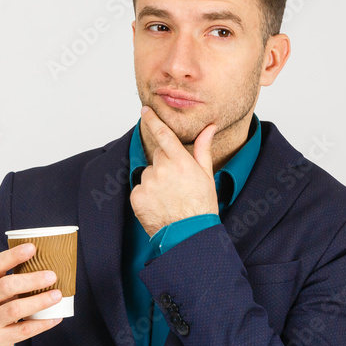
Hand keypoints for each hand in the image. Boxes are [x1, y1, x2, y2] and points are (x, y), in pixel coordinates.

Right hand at [0, 243, 63, 345]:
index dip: (14, 255)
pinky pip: (23, 330)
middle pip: (5, 286)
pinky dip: (41, 323)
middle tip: (52, 276)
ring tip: (57, 295)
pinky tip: (55, 317)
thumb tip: (45, 265)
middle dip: (31, 280)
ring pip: (14, 309)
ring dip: (38, 301)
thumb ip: (11, 279)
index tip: (32, 248)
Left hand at [130, 105, 218, 238]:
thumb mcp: (206, 176)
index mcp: (180, 162)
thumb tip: (209, 127)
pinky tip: (159, 204)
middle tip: (177, 182)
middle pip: (158, 156)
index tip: (144, 110)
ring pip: (149, 173)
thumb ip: (202, 149)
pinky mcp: (137, 196)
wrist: (188, 235)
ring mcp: (148, 184)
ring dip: (156, 180)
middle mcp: (162, 170)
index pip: (163, 134)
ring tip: (169, 196)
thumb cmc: (201, 206)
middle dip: (165, 163)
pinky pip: (140, 188)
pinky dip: (147, 194)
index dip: (153, 120)